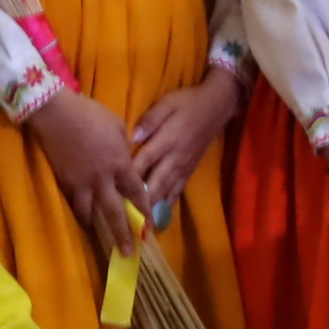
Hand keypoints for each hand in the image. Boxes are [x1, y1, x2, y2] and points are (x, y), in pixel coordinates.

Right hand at [27, 81, 145, 236]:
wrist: (56, 113)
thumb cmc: (90, 114)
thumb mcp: (117, 126)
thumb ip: (124, 146)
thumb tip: (125, 154)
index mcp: (120, 164)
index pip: (136, 194)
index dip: (143, 211)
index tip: (149, 226)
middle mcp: (102, 179)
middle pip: (115, 213)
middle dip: (122, 235)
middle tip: (128, 253)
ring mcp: (81, 183)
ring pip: (90, 213)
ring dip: (96, 227)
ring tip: (100, 238)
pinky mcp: (64, 182)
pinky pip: (74, 202)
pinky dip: (79, 211)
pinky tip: (82, 217)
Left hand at [126, 68, 242, 212]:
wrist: (217, 107)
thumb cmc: (187, 103)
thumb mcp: (167, 103)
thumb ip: (149, 120)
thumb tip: (131, 137)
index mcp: (166, 140)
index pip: (143, 162)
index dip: (128, 177)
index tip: (112, 191)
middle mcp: (174, 158)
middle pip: (154, 184)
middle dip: (139, 203)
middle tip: (123, 219)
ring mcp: (183, 167)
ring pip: (165, 192)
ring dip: (152, 209)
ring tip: (138, 225)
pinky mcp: (189, 171)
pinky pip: (177, 191)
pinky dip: (166, 205)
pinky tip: (158, 218)